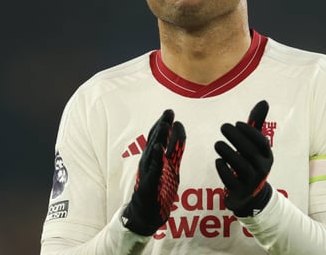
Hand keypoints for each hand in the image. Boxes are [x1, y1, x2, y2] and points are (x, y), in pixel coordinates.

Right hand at [122, 110, 185, 234]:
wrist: (145, 213)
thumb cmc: (158, 187)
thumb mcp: (170, 165)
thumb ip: (175, 148)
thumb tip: (180, 128)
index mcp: (153, 156)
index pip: (158, 136)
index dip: (164, 124)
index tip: (171, 112)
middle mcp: (148, 161)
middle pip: (155, 139)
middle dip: (162, 125)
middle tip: (169, 112)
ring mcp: (147, 171)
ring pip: (153, 151)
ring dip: (159, 137)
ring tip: (165, 124)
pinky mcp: (149, 183)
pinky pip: (153, 169)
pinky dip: (156, 157)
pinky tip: (160, 148)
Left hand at [215, 100, 272, 216]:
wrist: (250, 195)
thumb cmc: (251, 162)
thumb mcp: (255, 145)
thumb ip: (256, 124)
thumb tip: (264, 101)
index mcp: (267, 156)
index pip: (261, 142)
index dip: (250, 132)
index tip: (236, 123)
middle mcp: (262, 169)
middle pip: (250, 153)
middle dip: (236, 138)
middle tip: (223, 127)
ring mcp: (251, 182)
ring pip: (241, 167)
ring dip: (229, 153)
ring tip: (217, 143)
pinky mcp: (240, 193)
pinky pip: (232, 181)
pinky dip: (224, 170)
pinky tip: (218, 160)